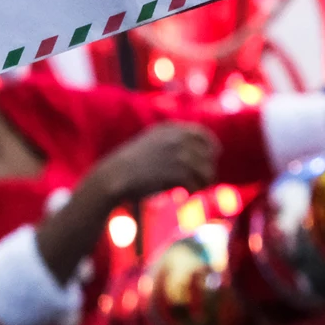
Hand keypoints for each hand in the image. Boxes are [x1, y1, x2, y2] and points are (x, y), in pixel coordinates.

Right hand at [90, 123, 220, 205]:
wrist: (114, 176)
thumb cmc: (132, 165)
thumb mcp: (151, 145)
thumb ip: (173, 143)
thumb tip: (202, 154)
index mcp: (170, 128)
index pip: (203, 135)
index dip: (210, 149)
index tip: (209, 162)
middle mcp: (177, 138)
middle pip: (208, 155)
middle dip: (205, 170)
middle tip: (197, 183)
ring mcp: (178, 154)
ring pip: (206, 171)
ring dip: (201, 184)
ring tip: (189, 191)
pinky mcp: (177, 172)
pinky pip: (196, 184)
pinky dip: (191, 192)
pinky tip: (182, 196)